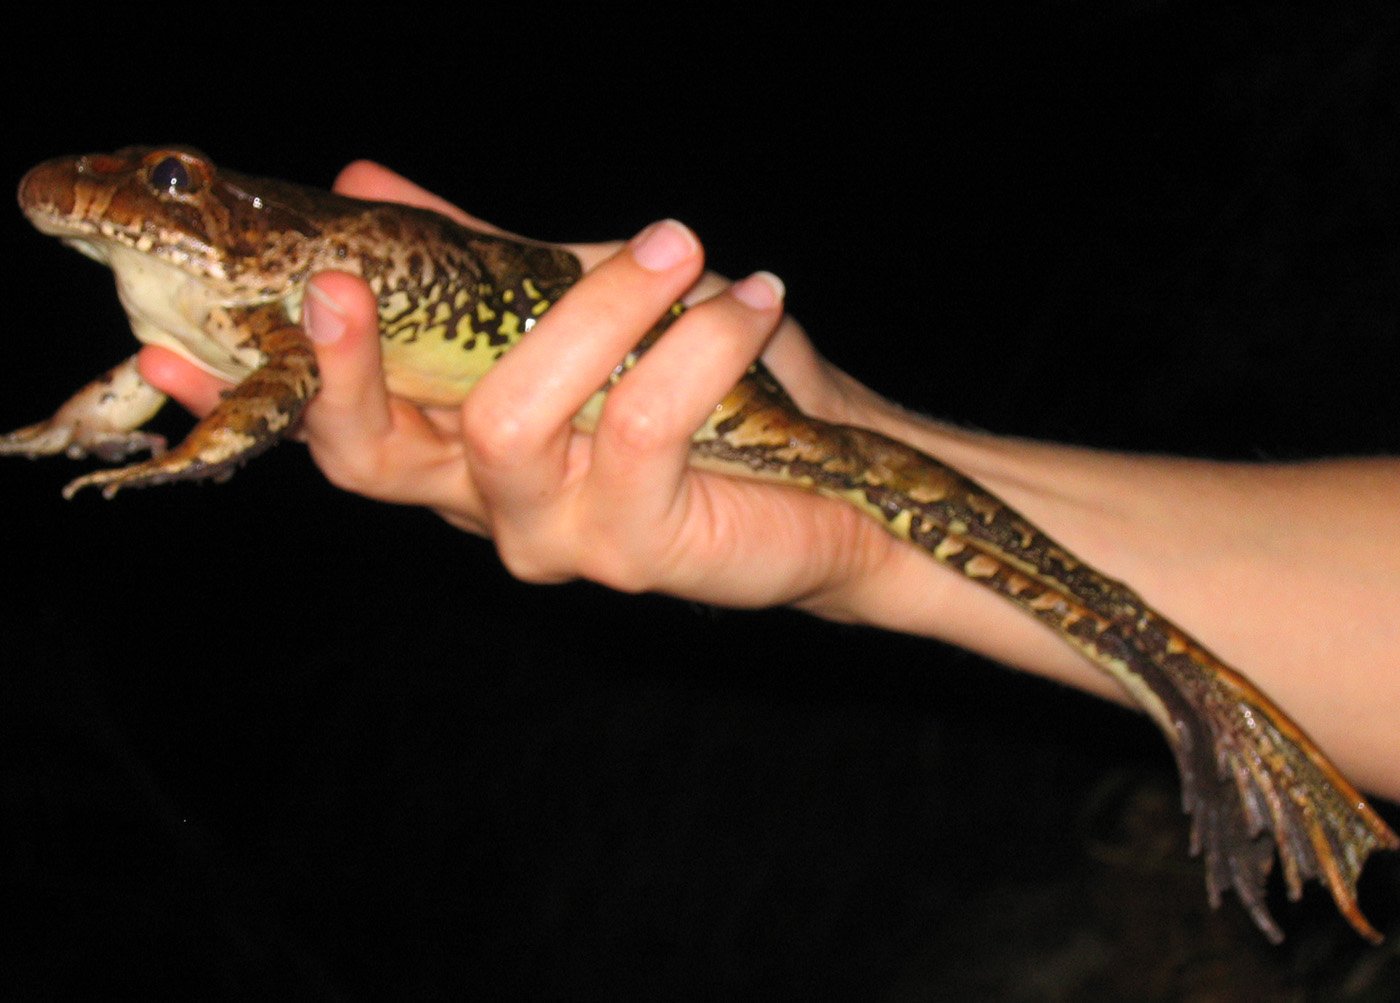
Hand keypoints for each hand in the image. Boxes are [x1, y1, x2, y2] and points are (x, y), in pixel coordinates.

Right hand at [140, 163, 909, 613]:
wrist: (827, 477)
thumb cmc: (704, 390)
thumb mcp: (577, 304)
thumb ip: (476, 262)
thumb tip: (359, 176)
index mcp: (459, 449)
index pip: (334, 429)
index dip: (260, 385)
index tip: (184, 334)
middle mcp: (487, 505)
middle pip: (372, 455)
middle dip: (352, 357)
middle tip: (349, 272)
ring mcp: (553, 539)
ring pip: (507, 419)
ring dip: (593, 307)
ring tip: (678, 246)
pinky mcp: (635, 553)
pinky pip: (636, 429)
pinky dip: (691, 343)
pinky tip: (750, 300)